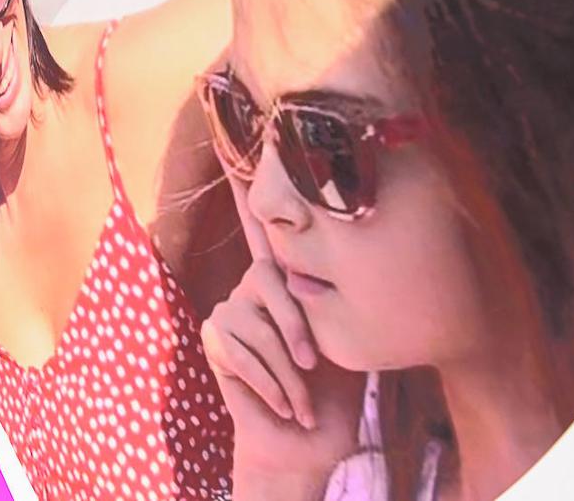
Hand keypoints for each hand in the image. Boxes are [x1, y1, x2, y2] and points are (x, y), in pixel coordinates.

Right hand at [201, 183, 365, 493]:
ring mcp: (231, 306)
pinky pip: (242, 347)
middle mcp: (255, 281)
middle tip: (313, 365)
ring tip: (303, 399)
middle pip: (271, 276)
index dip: (251, 179)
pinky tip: (283, 403)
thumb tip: (357, 251)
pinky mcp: (216, 337)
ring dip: (288, 371)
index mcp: (290, 274)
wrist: (305, 440)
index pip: (267, 222)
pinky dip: (270, 382)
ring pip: (259, 322)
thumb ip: (340, 293)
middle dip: (296, 327)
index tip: (248, 134)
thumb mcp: (350, 334)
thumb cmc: (336, 388)